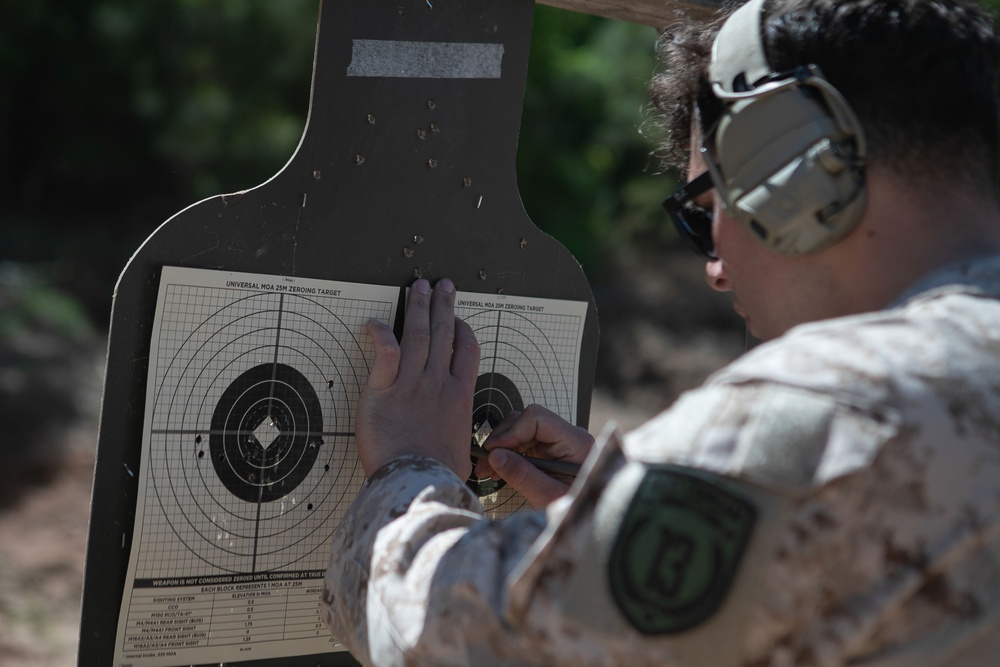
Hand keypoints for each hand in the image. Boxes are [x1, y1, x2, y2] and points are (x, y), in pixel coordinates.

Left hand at [357, 278, 479, 478]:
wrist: (415, 481)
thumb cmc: (437, 473)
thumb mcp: (462, 454)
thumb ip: (458, 440)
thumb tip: (460, 452)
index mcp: (459, 396)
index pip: (466, 351)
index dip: (463, 329)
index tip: (458, 319)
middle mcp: (437, 383)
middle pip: (443, 333)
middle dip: (442, 305)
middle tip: (442, 286)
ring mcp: (410, 384)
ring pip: (417, 334)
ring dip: (417, 307)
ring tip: (418, 288)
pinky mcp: (382, 390)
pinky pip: (384, 352)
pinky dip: (380, 334)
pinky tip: (375, 322)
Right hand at [474, 405, 594, 506]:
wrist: (589, 520)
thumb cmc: (576, 508)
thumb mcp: (549, 496)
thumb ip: (523, 475)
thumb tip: (495, 455)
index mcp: (575, 441)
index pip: (537, 418)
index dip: (511, 431)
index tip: (493, 451)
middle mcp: (568, 436)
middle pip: (526, 421)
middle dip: (502, 440)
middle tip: (484, 463)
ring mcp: (558, 443)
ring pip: (521, 431)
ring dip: (502, 448)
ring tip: (487, 470)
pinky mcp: (550, 452)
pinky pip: (523, 445)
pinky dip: (508, 455)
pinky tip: (497, 470)